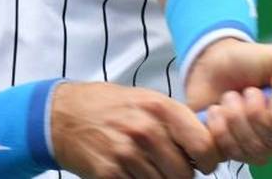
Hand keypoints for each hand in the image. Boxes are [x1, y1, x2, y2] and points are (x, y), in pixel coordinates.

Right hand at [51, 81, 221, 178]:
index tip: (205, 164)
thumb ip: (175, 119)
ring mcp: (127, 153)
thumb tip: (206, 143)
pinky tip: (130, 171)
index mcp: (160, 108)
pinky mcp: (110, 174)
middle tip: (170, 167)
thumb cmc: (109, 107)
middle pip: (185, 173)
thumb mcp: (146, 100)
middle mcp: (146, 130)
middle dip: (182, 174)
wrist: (63, 115)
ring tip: (147, 166)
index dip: (209, 160)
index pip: (203, 145)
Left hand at [184, 39, 271, 165]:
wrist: (212, 66)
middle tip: (248, 91)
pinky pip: (232, 152)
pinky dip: (220, 127)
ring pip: (255, 149)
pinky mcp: (238, 153)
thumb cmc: (250, 61)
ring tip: (231, 97)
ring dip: (236, 116)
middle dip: (256, 112)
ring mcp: (264, 148)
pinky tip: (219, 111)